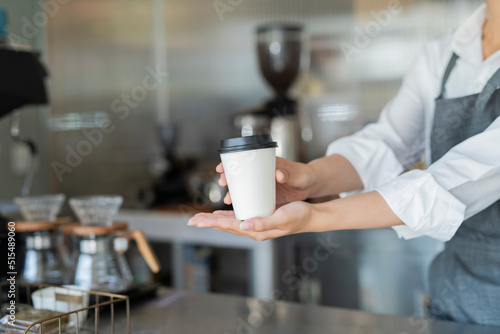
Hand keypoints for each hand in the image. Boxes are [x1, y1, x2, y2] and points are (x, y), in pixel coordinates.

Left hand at [187, 201, 312, 240]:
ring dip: (214, 220)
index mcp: (256, 230)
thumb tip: (243, 225)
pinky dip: (226, 216)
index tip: (196, 221)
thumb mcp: (281, 218)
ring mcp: (255, 225)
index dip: (211, 223)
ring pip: (230, 223)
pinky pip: (238, 218)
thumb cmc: (298, 216)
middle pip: (225, 226)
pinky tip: (221, 214)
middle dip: (207, 222)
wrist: (310, 216)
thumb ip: (263, 223)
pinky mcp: (259, 218)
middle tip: (191, 220)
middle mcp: (253, 230)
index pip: (228, 226)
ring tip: (200, 218)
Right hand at [217, 157, 315, 204]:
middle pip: (239, 173)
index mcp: (266, 163)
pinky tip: (237, 208)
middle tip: (222, 183)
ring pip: (243, 186)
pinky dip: (243, 201)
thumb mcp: (297, 173)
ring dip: (233, 191)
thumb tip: (278, 173)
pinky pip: (251, 197)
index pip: (244, 159)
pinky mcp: (265, 194)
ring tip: (227, 199)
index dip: (231, 161)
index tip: (222, 166)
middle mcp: (261, 173)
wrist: (310, 185)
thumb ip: (288, 173)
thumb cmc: (304, 175)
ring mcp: (262, 184)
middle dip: (228, 178)